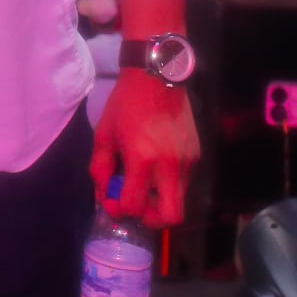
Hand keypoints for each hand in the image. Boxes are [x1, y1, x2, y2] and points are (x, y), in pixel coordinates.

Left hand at [90, 72, 200, 228]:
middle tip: (137, 206)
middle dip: (151, 219)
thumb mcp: (104, 135)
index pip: (135, 206)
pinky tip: (156, 169)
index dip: (120, 210)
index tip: (112, 200)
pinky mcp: (197, 155)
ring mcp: (188, 162)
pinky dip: (169, 186)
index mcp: (143, 159)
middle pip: (170, 218)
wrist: (157, 77)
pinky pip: (185, 184)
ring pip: (180, 203)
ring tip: (144, 186)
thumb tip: (103, 196)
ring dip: (160, 203)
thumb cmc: (125, 104)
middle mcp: (170, 166)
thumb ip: (100, 169)